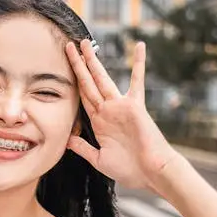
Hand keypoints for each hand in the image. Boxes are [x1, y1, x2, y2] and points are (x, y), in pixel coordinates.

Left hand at [64, 39, 176, 189]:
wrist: (151, 173)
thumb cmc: (130, 170)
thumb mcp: (99, 159)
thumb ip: (83, 148)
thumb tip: (67, 140)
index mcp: (99, 122)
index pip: (82, 97)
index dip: (73, 82)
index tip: (65, 68)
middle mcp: (108, 111)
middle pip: (87, 83)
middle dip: (77, 65)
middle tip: (68, 46)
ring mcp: (120, 106)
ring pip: (102, 79)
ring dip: (93, 61)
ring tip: (85, 43)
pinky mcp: (135, 106)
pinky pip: (137, 81)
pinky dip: (138, 63)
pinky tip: (139, 46)